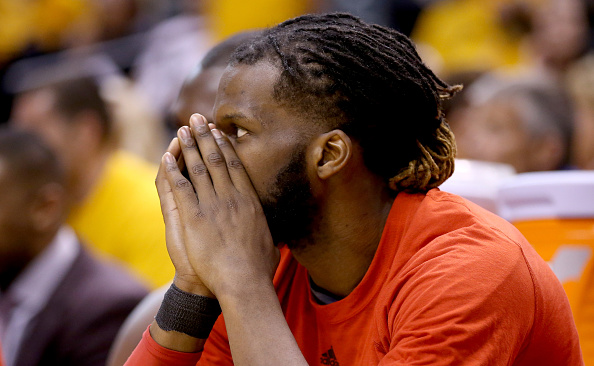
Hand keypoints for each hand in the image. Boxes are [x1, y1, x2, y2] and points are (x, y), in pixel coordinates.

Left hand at [157, 114, 279, 297]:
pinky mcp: (194, 217)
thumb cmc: (258, 269)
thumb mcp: (272, 246)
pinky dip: (173, 170)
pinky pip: (181, 187)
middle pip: (216, 160)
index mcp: (249, 201)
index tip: (218, 132)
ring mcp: (213, 205)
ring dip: (188, 146)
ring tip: (181, 129)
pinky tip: (167, 157)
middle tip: (196, 119)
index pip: (235, 166)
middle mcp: (232, 197)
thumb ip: (272, 238)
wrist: (243, 282)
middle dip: (205, 137)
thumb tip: (282, 241)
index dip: (225, 146)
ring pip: (199, 167)